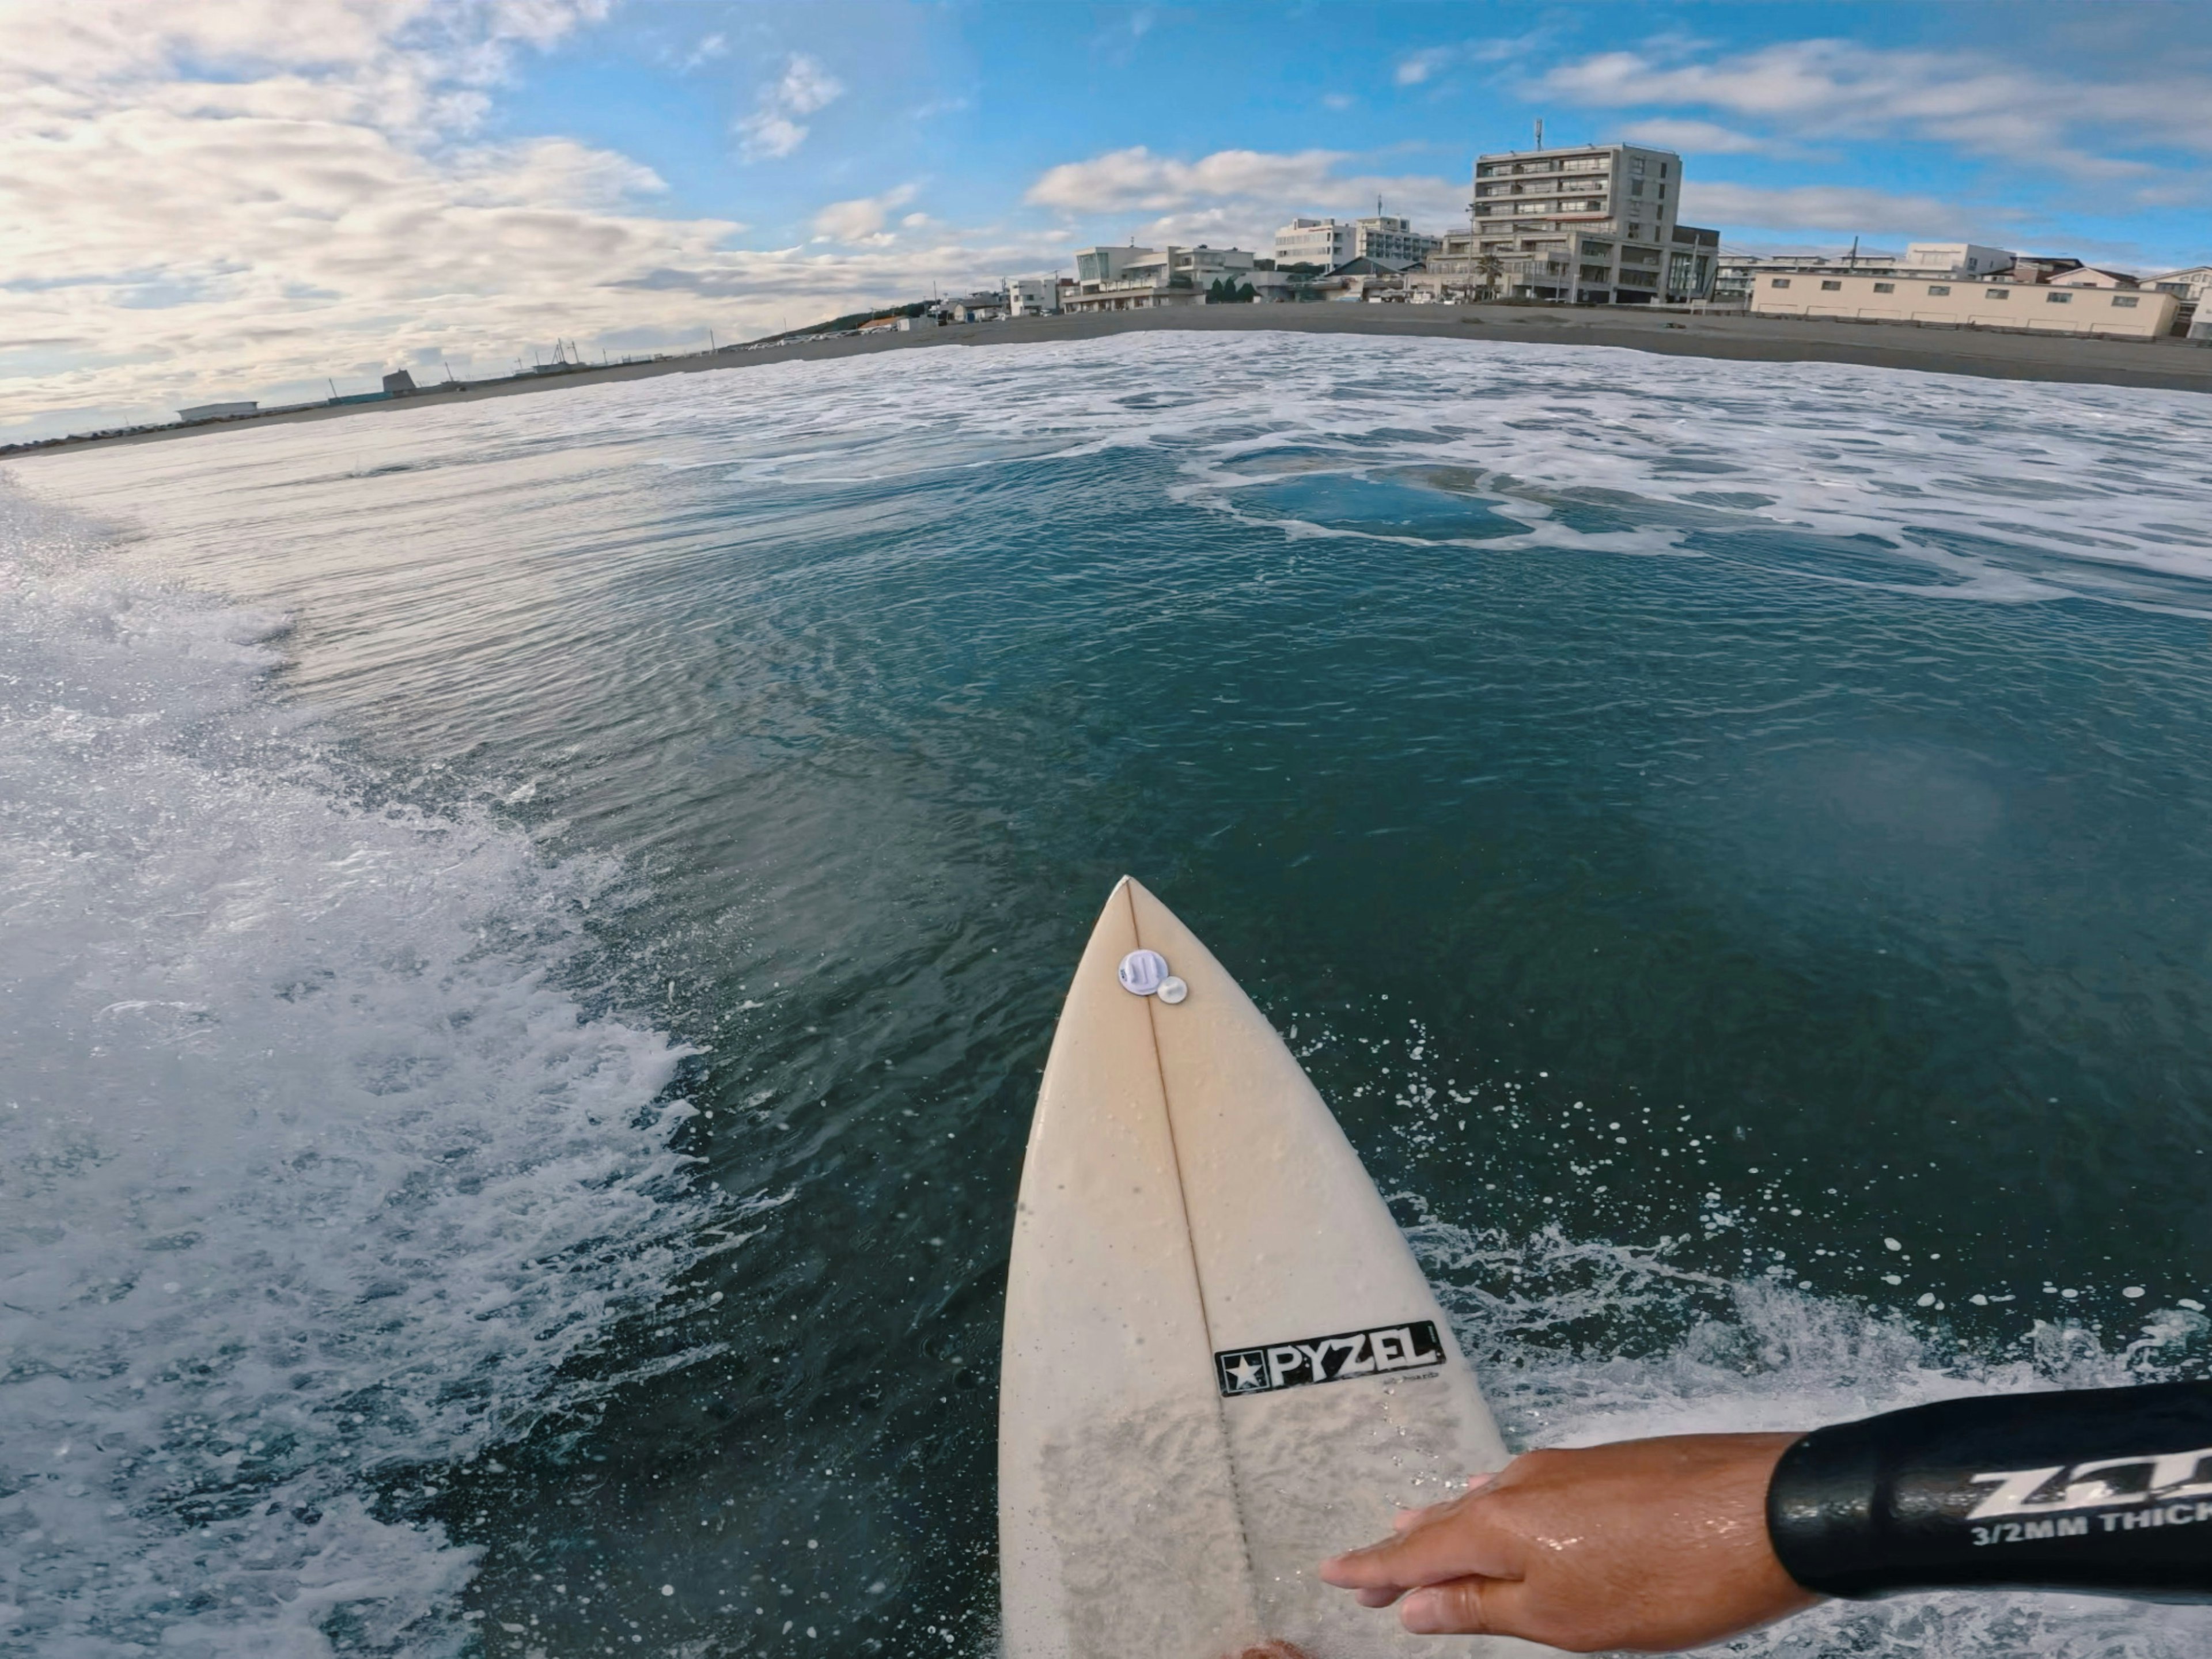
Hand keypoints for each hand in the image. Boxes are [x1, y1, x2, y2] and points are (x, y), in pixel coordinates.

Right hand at [1318, 1433, 1817, 1652]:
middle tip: (1364, 1572)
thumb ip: (1486, 1609)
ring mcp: (1567, 1467)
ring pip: (1487, 1499)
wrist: (1773, 1512)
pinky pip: (1527, 1484)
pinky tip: (1502, 1503)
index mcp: (1503, 1526)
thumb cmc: (1671, 1579)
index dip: (1371, 1569)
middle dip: (1403, 1550)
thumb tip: (1413, 1605)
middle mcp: (1522, 1484)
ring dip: (1449, 1525)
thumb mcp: (1568, 1619)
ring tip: (1417, 1531)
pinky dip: (1497, 1505)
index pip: (1415, 1554)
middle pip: (1445, 1523)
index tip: (1331, 1573)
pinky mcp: (1609, 1464)